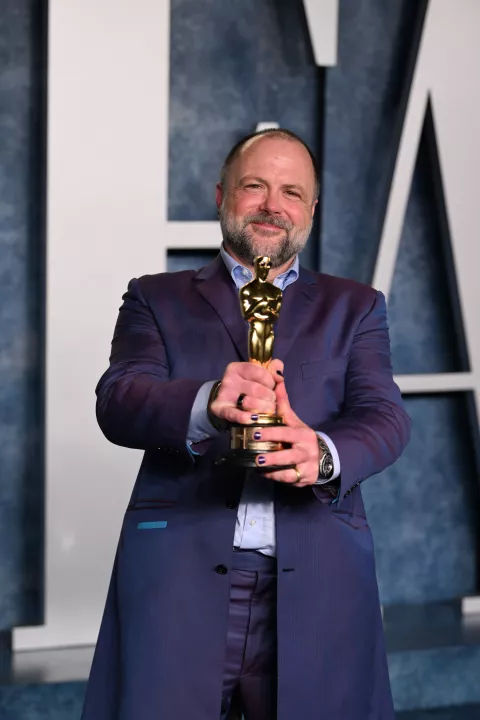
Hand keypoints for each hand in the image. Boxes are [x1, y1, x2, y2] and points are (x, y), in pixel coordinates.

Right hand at [209, 359, 283, 426]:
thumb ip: (272, 370)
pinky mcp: (220, 410)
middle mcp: (229, 379)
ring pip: (249, 402)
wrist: (228, 404)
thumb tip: (279, 374)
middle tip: (271, 401)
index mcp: (238, 368)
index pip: (261, 373)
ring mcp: (224, 395)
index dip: (271, 382)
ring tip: (265, 411)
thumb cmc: (249, 389)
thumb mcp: (260, 376)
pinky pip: (235, 414)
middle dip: (269, 397)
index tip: (271, 387)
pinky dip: (246, 418)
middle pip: (256, 389)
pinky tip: (254, 419)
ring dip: (262, 409)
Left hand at [254, 362, 320, 486]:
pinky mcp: (304, 479)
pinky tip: (262, 474)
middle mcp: (305, 451)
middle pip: (288, 454)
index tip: (254, 430)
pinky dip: (275, 478)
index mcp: (302, 434)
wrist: (325, 457)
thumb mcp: (294, 420)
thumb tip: (276, 378)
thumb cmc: (303, 437)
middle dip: (271, 456)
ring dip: (271, 470)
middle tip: (254, 455)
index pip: (285, 432)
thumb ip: (282, 403)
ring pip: (288, 471)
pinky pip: (288, 480)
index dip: (270, 432)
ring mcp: (306, 466)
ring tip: (256, 466)